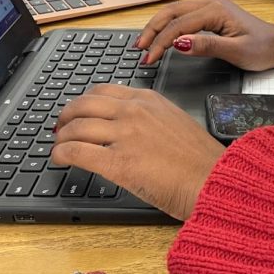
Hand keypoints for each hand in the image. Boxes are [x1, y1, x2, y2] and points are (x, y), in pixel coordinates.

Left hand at [51, 85, 223, 220]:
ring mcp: (125, 135)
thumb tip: (132, 130)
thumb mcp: (177, 123)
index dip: (83, 102)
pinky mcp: (118, 162)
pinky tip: (60, 159)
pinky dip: (61, 154)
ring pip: (76, 127)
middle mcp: (134, 112)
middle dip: (66, 117)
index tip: (77, 113)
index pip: (103, 92)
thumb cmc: (202, 161)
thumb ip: (152, 119)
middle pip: (83, 105)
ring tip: (58, 147)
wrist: (215, 181)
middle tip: (60, 129)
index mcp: (149, 100)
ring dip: (61, 137)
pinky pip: (76, 151)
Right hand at [136, 0, 273, 69]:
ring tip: (143, 43)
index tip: (150, 58)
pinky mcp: (210, 12)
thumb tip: (180, 43)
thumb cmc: (263, 49)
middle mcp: (210, 3)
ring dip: (157, 26)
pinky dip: (167, 25)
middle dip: (152, 31)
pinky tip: (160, 36)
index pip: (179, 26)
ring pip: (174, 12)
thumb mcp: (237, 52)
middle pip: (171, 13)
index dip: (161, 42)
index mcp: (216, 10)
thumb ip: (207, 46)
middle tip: (139, 50)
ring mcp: (209, 6)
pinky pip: (182, 15)